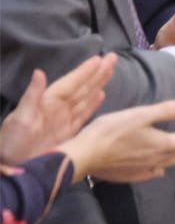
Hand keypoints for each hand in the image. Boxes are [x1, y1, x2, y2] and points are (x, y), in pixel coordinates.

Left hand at [0, 56, 115, 163]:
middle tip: (113, 58)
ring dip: (98, 83)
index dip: (84, 72)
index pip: (71, 83)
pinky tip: (101, 95)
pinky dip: (93, 104)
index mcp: (48, 102)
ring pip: (86, 97)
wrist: (13, 165)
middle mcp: (58, 108)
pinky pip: (84, 114)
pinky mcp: (68, 133)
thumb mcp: (20, 118)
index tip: (99, 58)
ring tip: (110, 70)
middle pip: (82, 87)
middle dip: (97, 73)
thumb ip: (32, 95)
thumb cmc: (12, 141)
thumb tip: (39, 72)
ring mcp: (64, 120)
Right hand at [58, 99, 174, 183]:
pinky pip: (150, 173)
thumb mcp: (140, 115)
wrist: (85, 156)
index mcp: (162, 144)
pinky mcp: (129, 176)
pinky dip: (157, 169)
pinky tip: (157, 170)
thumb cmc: (112, 131)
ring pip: (166, 164)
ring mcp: (143, 170)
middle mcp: (156, 159)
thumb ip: (166, 110)